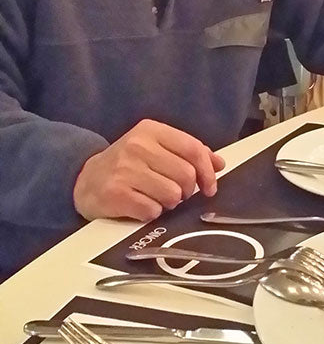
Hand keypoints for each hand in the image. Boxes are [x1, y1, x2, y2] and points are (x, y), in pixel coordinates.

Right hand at [73, 119, 224, 221]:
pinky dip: (152, 213)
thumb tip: (219, 163)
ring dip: (169, 203)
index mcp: (151, 130)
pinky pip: (152, 211)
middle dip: (186, 191)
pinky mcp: (116, 193)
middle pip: (186, 175)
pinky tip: (141, 205)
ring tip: (156, 198)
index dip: (208, 171)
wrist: (85, 179)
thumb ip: (187, 152)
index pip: (193, 149)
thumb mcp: (155, 148)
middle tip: (176, 193)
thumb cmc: (127, 164)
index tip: (210, 187)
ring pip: (172, 195)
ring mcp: (125, 169)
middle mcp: (137, 146)